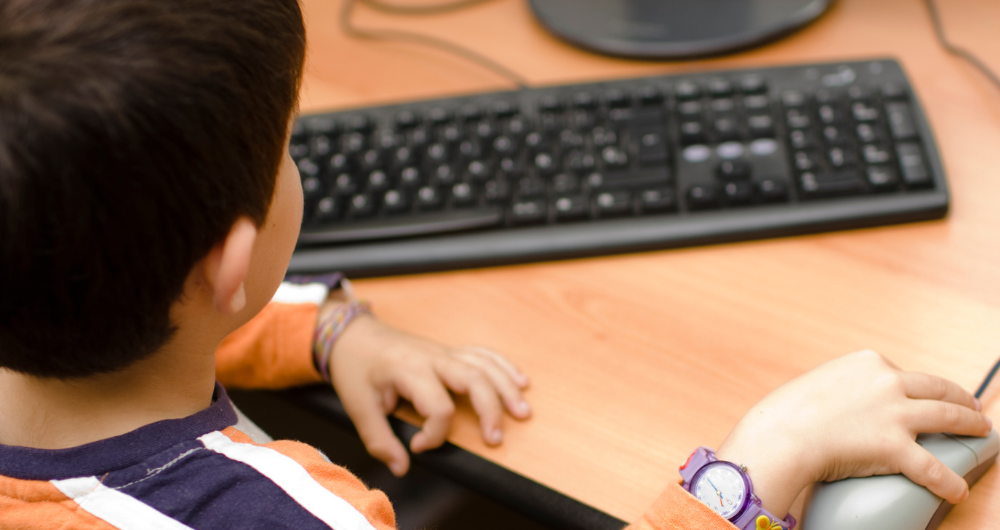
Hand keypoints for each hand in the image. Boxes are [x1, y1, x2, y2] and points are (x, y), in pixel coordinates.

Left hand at [327, 309, 529, 475]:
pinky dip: (504, 367)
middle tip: (495, 439)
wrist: (354, 335)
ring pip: (485, 366)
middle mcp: (433, 357)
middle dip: (490, 410)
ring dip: (506, 388)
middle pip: (474, 379)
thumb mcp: (358, 406)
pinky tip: (520, 382)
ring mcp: (444, 352)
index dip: (433, 434)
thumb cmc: (356, 368)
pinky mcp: (449, 351)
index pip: (438, 406)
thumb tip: (401, 467)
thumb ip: (379, 440)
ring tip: (522, 413)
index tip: (417, 446)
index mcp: (409, 370)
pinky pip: (484, 354)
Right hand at [715, 350, 991, 516]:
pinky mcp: (895, 446)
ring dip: (970, 425)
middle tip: (971, 407)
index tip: (927, 394)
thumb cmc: (787, 413)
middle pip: (937, 388)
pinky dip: (949, 480)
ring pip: (948, 417)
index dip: (920, 387)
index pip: (904, 373)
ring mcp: (895, 413)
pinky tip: (957, 489)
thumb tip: (848, 406)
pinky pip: (932, 467)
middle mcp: (887, 382)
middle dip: (959, 398)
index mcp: (867, 362)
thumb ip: (842, 389)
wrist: (780, 434)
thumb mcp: (819, 384)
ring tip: (982, 432)